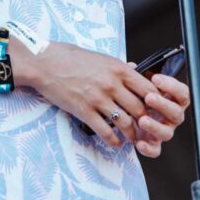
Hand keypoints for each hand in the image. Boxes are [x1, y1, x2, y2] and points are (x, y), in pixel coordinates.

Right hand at [28, 42, 159, 147]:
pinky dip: (113, 140)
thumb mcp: (100, 56)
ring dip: (132, 134)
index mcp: (118, 69)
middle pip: (139, 109)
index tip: (156, 110)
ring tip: (133, 139)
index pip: (148, 88)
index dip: (155, 102)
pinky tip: (116, 143)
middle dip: (146, 122)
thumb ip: (119, 66)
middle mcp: (112, 84)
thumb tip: (134, 69)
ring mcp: (98, 98)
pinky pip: (105, 131)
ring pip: (125, 122)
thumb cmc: (70, 57)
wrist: (44, 63)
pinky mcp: (84, 110)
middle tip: (147, 129)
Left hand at [129, 68, 189, 158]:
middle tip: (149, 97)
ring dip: (155, 126)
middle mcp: (171, 116)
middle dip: (163, 105)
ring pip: (167, 133)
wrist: (125, 112)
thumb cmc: (136, 95)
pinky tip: (139, 142)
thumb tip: (131, 66)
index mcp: (172, 99)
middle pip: (176, 113)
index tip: (155, 78)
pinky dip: (148, 148)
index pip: (182, 93)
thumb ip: (136, 76)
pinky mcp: (153, 144)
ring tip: (142, 120)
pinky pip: (156, 150)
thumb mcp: (137, 83)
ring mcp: (164, 131)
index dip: (171, 86)